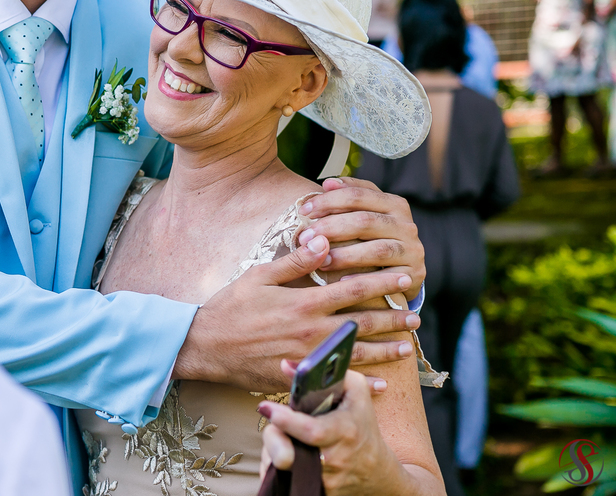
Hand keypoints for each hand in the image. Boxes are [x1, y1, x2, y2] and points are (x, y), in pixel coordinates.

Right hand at [173, 235, 418, 390]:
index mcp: (304, 302)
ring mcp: (307, 357)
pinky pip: (338, 382)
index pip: (353, 289)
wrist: (206, 345)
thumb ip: (295, 262)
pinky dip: (363, 383)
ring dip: (386, 351)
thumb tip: (323, 240)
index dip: (382, 283)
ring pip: (357, 354)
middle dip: (393, 319)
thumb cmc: (231, 306)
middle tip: (416, 315)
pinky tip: (382, 384)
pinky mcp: (299, 377)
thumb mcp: (260, 275)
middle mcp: (311, 331)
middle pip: (363, 324)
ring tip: (408, 347)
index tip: (403, 279)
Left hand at [259, 370, 410, 495]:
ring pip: (284, 466)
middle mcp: (335, 459)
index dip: (286, 420)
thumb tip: (286, 365)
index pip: (311, 430)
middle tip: (271, 422)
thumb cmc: (362, 425)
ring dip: (274, 450)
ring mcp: (327, 480)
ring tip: (283, 436)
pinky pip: (287, 481)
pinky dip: (281, 467)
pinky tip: (288, 453)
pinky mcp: (320, 493)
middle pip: (289, 452)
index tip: (266, 408)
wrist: (378, 473)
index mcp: (344, 431)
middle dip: (272, 438)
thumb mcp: (355, 392)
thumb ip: (326, 373)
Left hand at [298, 177, 423, 300]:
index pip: (358, 195)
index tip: (303, 211)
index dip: (328, 200)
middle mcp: (407, 225)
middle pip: (365, 221)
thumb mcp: (365, 214)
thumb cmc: (373, 238)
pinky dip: (363, 278)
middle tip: (304, 238)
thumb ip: (348, 197)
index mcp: (394, 204)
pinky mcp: (414, 275)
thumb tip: (328, 183)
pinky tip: (341, 281)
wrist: (402, 272)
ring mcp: (412, 251)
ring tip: (320, 260)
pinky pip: (386, 278)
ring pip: (377, 249)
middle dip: (330, 228)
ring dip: (345, 255)